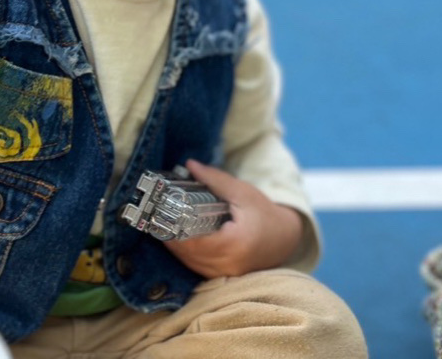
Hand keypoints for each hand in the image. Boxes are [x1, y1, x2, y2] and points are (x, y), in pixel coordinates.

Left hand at [163, 159, 303, 277]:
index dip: (174, 229)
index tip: (161, 213)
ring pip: (191, 263)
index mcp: (235, 244)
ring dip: (176, 246)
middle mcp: (229, 264)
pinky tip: (179, 237)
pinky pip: (198, 267)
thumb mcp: (241, 191)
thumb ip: (214, 179)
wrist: (285, 237)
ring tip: (164, 223)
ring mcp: (226, 274)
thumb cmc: (264, 212)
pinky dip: (187, 253)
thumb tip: (190, 165)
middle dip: (171, 235)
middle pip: (188, 254)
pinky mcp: (224, 276)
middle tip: (157, 215)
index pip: (194, 241)